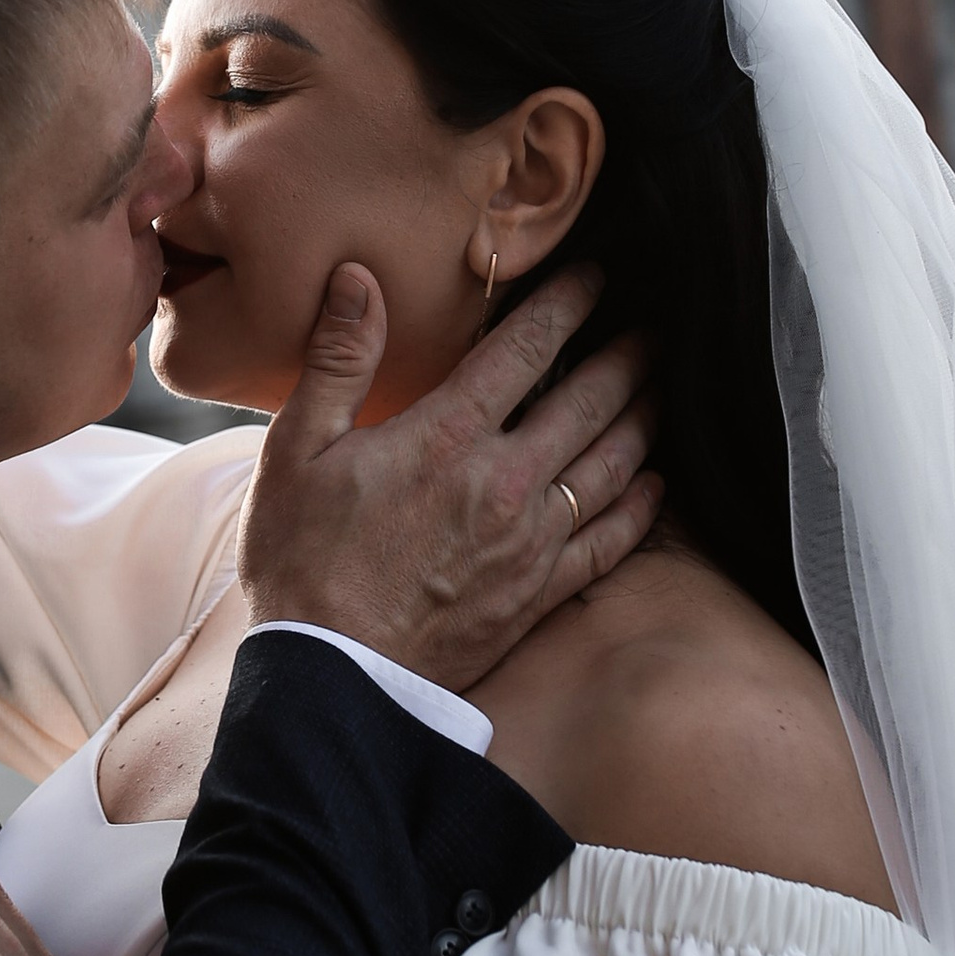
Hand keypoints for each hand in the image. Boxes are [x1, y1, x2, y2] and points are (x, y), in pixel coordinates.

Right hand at [237, 266, 661, 689]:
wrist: (331, 677)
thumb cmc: (302, 561)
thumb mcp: (295, 450)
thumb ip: (339, 359)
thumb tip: (358, 278)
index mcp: (447, 437)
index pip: (527, 349)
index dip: (568, 303)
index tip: (596, 277)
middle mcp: (505, 484)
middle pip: (589, 402)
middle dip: (626, 357)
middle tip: (653, 329)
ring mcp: (531, 542)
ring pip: (612, 466)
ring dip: (642, 419)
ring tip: (659, 389)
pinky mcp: (539, 595)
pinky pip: (611, 542)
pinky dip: (641, 507)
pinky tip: (655, 485)